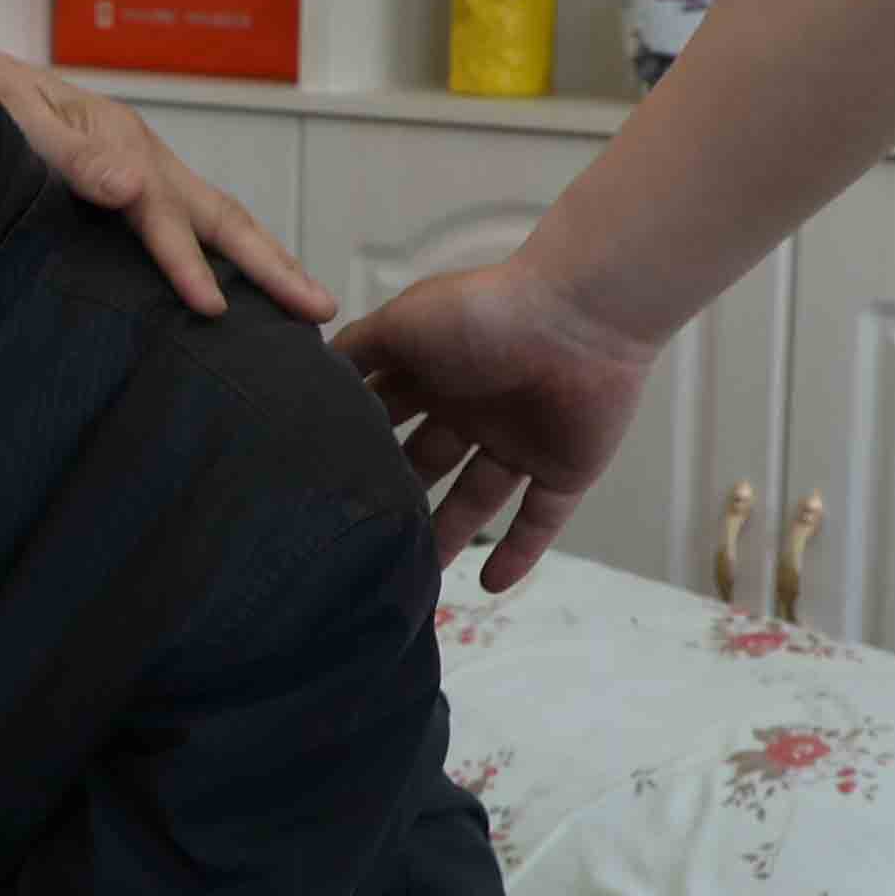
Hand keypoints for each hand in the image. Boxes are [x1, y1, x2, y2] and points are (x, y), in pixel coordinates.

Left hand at [0, 31, 331, 320]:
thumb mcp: (17, 121)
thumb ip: (71, 155)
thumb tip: (127, 186)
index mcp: (121, 142)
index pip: (164, 213)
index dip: (186, 263)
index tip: (212, 310)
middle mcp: (145, 159)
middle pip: (220, 216)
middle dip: (271, 265)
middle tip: (319, 308)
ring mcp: (144, 175)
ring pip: (217, 222)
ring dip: (263, 264)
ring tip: (307, 306)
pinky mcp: (133, 194)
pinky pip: (192, 228)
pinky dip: (227, 260)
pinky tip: (243, 298)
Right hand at [332, 253, 660, 590]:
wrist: (581, 317)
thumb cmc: (486, 310)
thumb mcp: (402, 322)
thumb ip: (358, 348)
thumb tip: (312, 371)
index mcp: (437, 371)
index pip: (388, 414)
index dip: (360, 442)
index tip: (321, 481)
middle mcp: (474, 408)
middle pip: (426, 462)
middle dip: (397, 493)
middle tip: (357, 534)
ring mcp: (520, 440)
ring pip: (476, 499)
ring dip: (446, 535)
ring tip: (412, 575)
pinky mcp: (563, 469)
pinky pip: (539, 520)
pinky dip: (519, 553)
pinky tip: (489, 584)